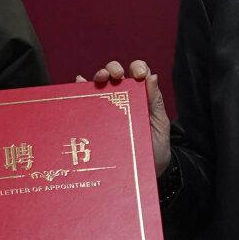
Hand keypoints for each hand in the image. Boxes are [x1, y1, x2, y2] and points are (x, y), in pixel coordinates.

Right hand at [79, 59, 170, 174]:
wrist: (145, 172)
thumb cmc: (156, 148)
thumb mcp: (159, 125)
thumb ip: (155, 102)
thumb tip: (152, 76)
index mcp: (142, 95)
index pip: (139, 72)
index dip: (137, 67)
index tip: (138, 74)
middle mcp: (124, 97)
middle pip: (115, 73)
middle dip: (113, 68)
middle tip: (115, 76)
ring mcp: (108, 108)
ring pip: (100, 83)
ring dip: (98, 75)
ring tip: (99, 79)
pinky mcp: (95, 120)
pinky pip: (86, 101)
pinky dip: (80, 89)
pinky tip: (78, 85)